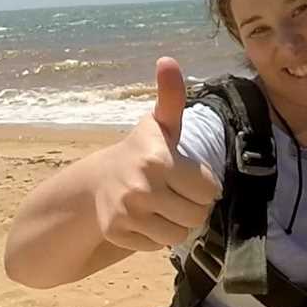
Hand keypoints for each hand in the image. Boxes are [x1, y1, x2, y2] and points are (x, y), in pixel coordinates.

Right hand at [94, 57, 221, 250]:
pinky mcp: (117, 234)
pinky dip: (155, 236)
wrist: (97, 182)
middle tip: (175, 192)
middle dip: (192, 206)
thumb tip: (168, 60)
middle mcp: (141, 187)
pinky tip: (144, 218)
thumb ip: (171, 96)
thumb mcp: (161, 125)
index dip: (202, 184)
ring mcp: (127, 213)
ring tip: (162, 205)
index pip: (209, 190)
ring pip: (179, 235)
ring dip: (176, 223)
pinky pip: (157, 246)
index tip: (186, 174)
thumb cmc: (143, 151)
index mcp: (158, 159)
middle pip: (197, 215)